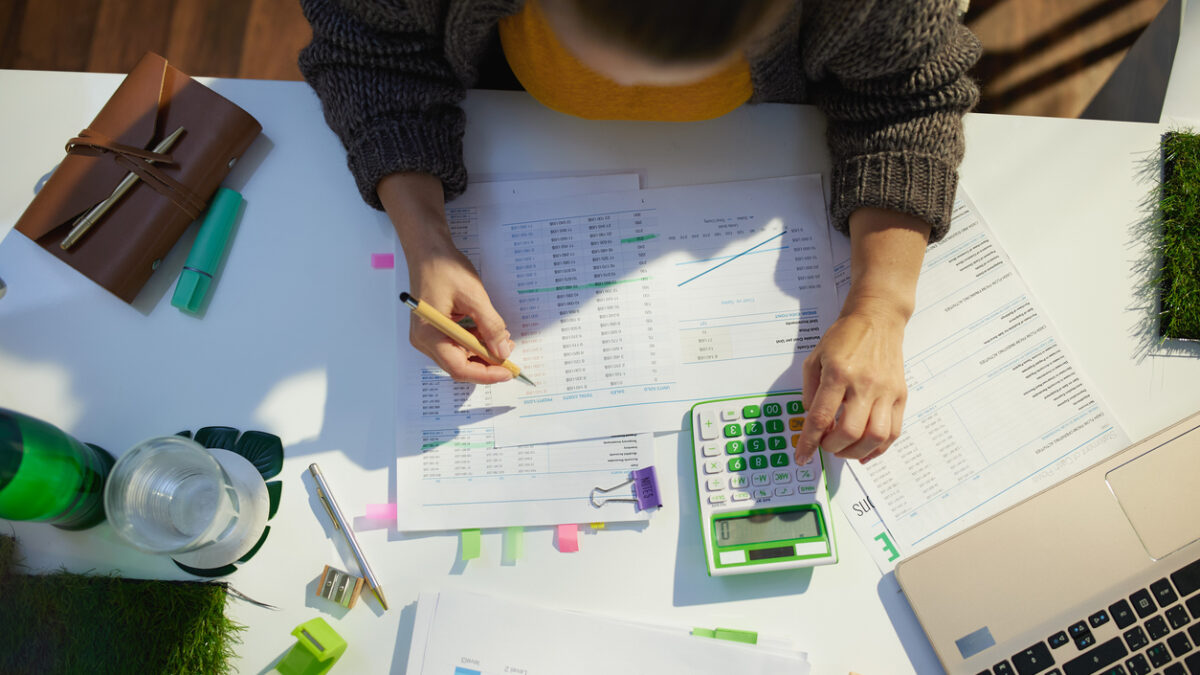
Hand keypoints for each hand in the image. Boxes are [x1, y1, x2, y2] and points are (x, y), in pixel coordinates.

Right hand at [408, 245, 515, 383]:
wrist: (429, 251)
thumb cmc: (445, 268)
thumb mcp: (474, 296)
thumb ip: (490, 326)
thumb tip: (502, 352)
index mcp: (429, 333)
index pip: (458, 367)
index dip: (485, 374)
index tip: (507, 371)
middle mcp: (424, 339)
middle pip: (458, 366)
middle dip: (486, 363)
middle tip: (510, 355)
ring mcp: (428, 335)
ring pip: (459, 357)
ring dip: (482, 353)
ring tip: (502, 339)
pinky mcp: (435, 330)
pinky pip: (456, 345)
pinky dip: (475, 343)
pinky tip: (489, 333)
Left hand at [798, 306, 906, 462]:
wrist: (877, 319)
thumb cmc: (844, 337)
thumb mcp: (815, 358)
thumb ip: (810, 391)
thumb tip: (812, 421)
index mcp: (838, 373)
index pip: (821, 417)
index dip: (809, 441)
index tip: (802, 456)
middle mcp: (864, 384)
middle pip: (850, 432)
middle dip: (832, 448)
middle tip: (825, 445)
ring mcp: (885, 391)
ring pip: (875, 437)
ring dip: (856, 452)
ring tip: (844, 450)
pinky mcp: (900, 395)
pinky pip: (894, 431)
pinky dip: (879, 448)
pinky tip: (865, 452)